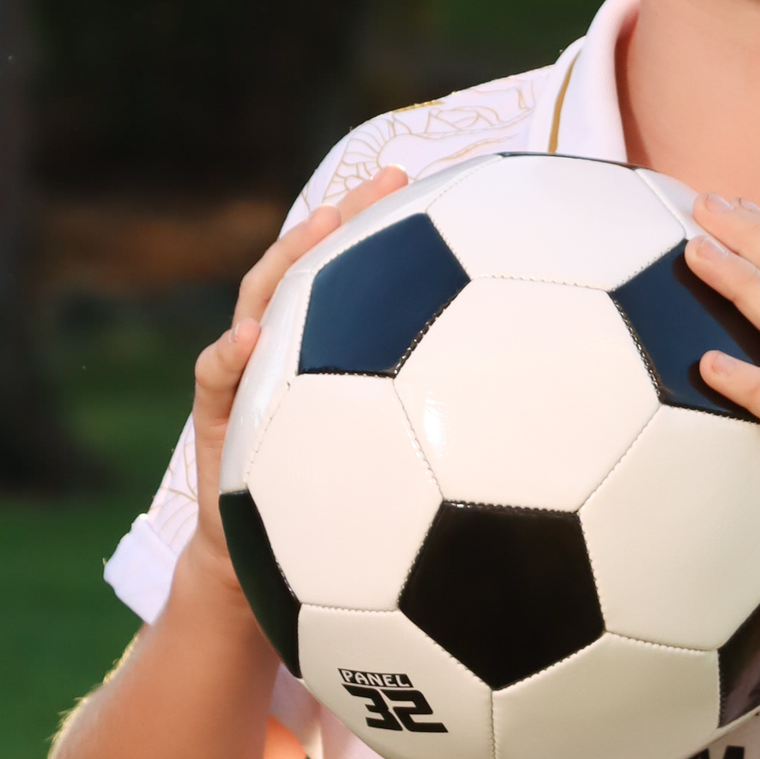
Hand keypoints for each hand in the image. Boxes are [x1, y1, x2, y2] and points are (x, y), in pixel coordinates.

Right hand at [186, 167, 409, 592]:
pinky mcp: (215, 419)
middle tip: (390, 180)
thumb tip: (544, 416)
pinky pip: (214, 380)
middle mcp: (290, 354)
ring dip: (288, 260)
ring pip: (260, 302)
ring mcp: (247, 378)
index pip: (361, 275)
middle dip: (348, 217)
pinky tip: (250, 342)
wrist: (273, 578)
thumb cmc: (346, 522)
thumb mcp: (405, 475)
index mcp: (333, 357)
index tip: (449, 188)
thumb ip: (446, 434)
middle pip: (315, 267)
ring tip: (320, 226)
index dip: (396, 228)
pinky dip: (228, 357)